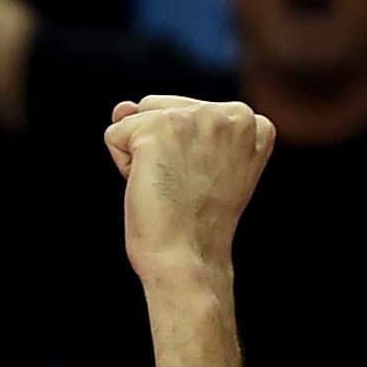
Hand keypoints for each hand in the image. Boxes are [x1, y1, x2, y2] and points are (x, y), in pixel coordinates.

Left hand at [103, 94, 273, 284]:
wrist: (188, 260)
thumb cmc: (193, 224)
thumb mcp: (197, 164)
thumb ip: (170, 124)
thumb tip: (122, 106)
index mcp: (252, 122)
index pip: (190, 112)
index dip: (183, 152)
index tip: (201, 183)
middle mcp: (231, 112)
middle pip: (161, 107)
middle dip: (158, 147)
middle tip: (182, 187)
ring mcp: (196, 117)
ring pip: (137, 118)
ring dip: (139, 155)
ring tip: (168, 186)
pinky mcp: (159, 128)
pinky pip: (114, 134)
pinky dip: (121, 165)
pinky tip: (150, 187)